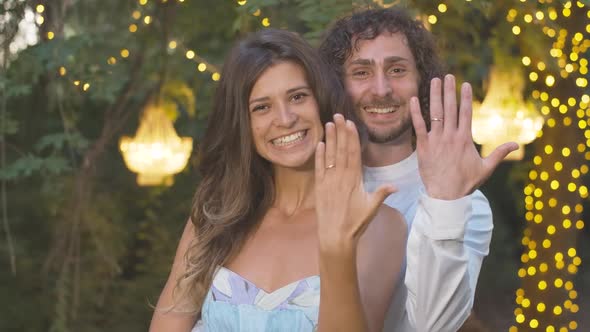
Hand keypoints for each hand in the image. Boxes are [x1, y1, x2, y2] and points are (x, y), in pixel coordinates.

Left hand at [315, 114, 395, 249]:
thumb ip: (382, 194)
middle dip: (340, 132)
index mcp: (355, 180)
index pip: (353, 154)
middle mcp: (341, 177)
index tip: (350, 124)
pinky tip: (320, 144)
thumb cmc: (356, 223)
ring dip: (329, 139)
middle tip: (338, 116)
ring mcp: (329, 181)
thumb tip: (396, 185)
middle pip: (341, 150)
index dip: (351, 137)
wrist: (336, 236)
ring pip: (330, 156)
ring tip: (328, 124)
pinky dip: (319, 156)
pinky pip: (319, 168)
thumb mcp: (372, 208)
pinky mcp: (320, 187)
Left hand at [409, 74, 518, 199]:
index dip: (465, 97)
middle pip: (450, 108)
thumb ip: (499, 154)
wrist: (445, 196)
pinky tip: (413, 99)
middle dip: (449, 90)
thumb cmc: (465, 183)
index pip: (466, 112)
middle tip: (448, 76)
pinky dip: (415, 112)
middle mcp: (450, 136)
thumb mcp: (486, 169)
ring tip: (434, 81)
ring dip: (434, 96)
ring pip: (435, 113)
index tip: (464, 84)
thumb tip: (516, 144)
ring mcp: (436, 140)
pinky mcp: (423, 146)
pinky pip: (418, 126)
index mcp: (465, 139)